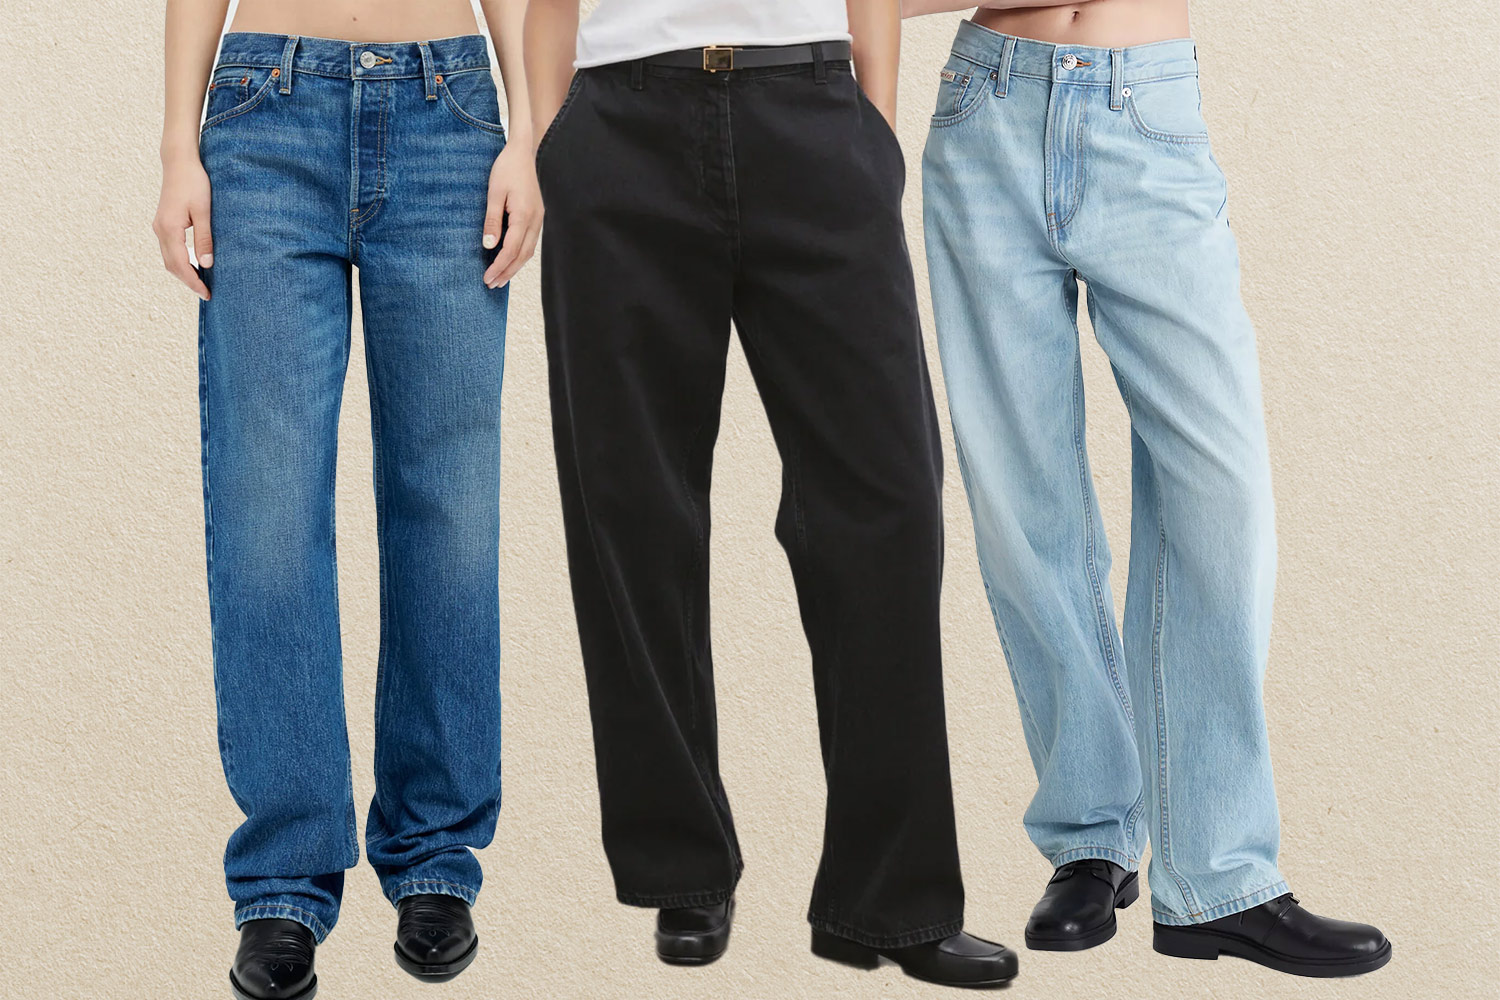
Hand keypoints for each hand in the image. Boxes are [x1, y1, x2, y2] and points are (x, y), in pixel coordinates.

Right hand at [153, 151, 211, 299]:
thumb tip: (206, 265)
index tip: (207, 294)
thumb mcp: (204, 212)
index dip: (193, 282)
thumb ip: (204, 239)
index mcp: (170, 229)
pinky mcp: (163, 223)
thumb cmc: (195, 183)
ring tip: (202, 282)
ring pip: (169, 258)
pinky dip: (180, 261)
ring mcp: (159, 226)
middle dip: (188, 281)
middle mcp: (160, 230)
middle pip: (171, 265)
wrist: (179, 163)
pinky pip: (169, 249)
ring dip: (183, 272)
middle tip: (206, 292)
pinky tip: (194, 264)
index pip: (181, 265)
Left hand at [482, 142, 542, 287]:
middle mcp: (535, 221)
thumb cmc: (508, 168)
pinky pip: (530, 242)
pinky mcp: (538, 216)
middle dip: (507, 272)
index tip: (486, 278)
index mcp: (524, 216)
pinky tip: (511, 259)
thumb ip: (492, 220)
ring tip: (501, 277)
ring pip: (528, 251)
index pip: (511, 250)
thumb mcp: (494, 193)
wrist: (526, 151)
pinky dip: (520, 255)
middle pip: (522, 256)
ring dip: (514, 266)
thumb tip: (489, 246)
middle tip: (492, 284)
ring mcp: (539, 219)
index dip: (499, 267)